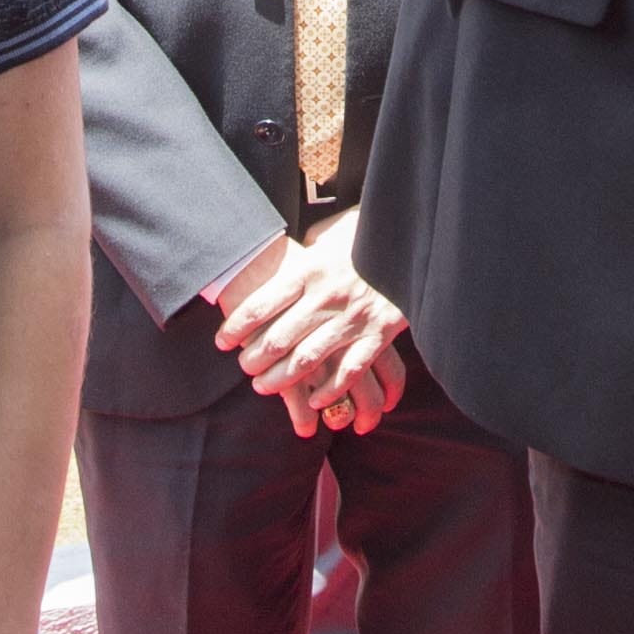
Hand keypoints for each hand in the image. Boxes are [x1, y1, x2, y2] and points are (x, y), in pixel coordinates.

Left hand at [216, 214, 407, 430]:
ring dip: (280, 379)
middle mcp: (327, 296)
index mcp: (310, 269)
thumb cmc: (364, 236)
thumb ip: (302, 251)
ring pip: (307, 360)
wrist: (412, 240)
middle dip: (253, 359)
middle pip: (278, 338)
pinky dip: (330, 390)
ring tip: (263, 386)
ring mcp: (353, 318)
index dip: (235, 327)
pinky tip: (314, 400)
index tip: (221, 342)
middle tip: (243, 367)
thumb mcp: (327, 233)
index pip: (261, 305)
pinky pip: (349, 371)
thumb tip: (275, 257)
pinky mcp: (379, 333)